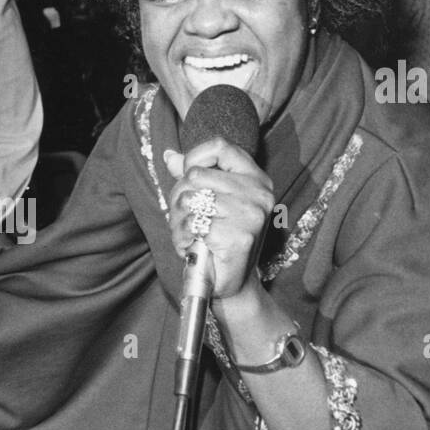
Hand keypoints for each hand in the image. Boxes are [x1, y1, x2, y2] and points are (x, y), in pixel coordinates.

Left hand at [164, 138, 274, 301]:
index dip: (194, 157)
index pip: (220, 146)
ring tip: (188, 232)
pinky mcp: (240, 236)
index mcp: (255, 179)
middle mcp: (258, 193)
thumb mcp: (211, 202)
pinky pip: (193, 225)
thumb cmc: (219, 240)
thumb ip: (194, 177)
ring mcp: (252, 214)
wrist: (233, 282)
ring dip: (178, 220)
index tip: (186, 176)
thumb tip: (170, 155)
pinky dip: (182, 237)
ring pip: (190, 199)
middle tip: (182, 217)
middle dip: (178, 197)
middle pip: (196, 175)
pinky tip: (190, 246)